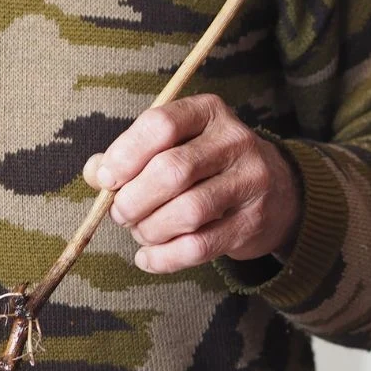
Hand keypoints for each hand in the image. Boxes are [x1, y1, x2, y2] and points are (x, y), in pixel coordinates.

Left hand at [83, 94, 300, 273]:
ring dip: (150, 230)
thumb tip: (95, 173)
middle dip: (133, 200)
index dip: (125, 154)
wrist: (275, 191)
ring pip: (187, 212)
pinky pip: (200, 247)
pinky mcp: (252, 223)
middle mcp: (234, 141)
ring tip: (140, 232)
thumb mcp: (172, 146)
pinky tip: (148, 258)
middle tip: (121, 213)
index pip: (161, 124)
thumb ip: (129, 156)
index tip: (106, 180)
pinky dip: (164, 258)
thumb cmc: (205, 166)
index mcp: (208, 112)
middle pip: (171, 171)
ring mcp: (250, 182)